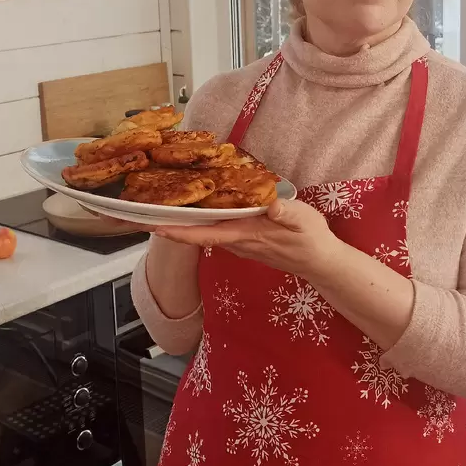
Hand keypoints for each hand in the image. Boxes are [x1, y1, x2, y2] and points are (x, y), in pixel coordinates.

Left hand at [149, 199, 344, 279]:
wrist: (320, 262)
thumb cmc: (312, 239)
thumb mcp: (304, 220)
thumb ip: (286, 211)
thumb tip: (270, 203)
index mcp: (247, 234)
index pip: (207, 234)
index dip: (181, 232)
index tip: (156, 226)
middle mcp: (238, 242)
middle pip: (198, 235)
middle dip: (172, 226)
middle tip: (144, 213)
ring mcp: (240, 243)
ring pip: (206, 234)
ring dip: (183, 224)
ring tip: (162, 207)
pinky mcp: (245, 241)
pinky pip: (216, 233)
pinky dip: (200, 223)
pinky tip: (195, 210)